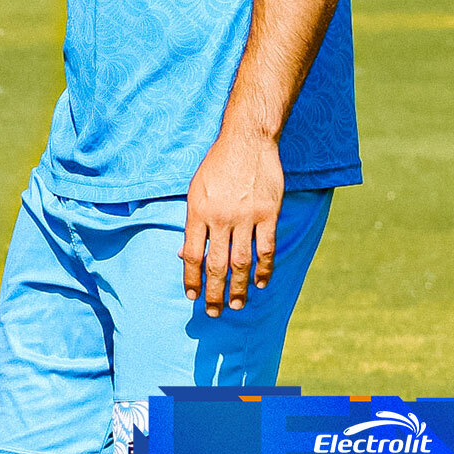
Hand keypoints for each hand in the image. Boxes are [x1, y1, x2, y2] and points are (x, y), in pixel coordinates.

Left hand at [180, 129, 283, 315]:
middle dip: (213, 292)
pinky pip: (266, 248)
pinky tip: (261, 282)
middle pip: (216, 264)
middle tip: (213, 312)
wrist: (246, 140)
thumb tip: (184, 254)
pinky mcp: (269, 214)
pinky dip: (264, 269)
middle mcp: (220, 217)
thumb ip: (192, 223)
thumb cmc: (217, 165)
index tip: (192, 296)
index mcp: (197, 211)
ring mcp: (246, 216)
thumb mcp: (195, 190)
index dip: (192, 278)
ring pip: (241, 262)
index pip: (192, 254)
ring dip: (238, 287)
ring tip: (236, 305)